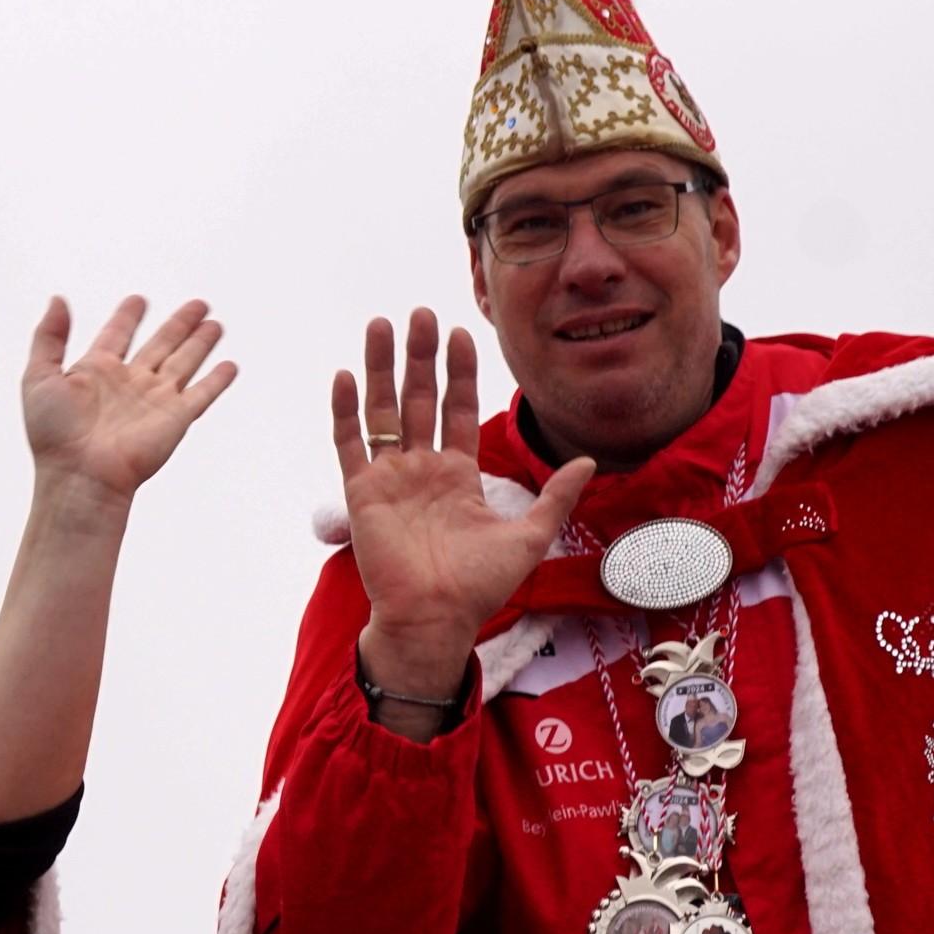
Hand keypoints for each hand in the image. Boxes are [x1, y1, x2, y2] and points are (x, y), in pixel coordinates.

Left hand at [21, 296, 237, 504]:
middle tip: (198, 304)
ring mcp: (155, 400)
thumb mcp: (38, 376)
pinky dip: (218, 380)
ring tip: (215, 324)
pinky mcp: (176, 418)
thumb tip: (58, 299)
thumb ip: (48, 336)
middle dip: (179, 324)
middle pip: (161, 344)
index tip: (138, 300)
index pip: (117, 334)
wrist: (81, 476)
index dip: (128, 317)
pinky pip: (202, 393)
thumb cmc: (54, 435)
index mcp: (97, 371)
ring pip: (185, 362)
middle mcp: (129, 383)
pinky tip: (229, 366)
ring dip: (201, 343)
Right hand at [334, 310, 590, 705]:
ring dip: (381, 367)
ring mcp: (389, 478)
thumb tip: (587, 460)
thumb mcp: (529, 536)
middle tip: (421, 314)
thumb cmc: (480, 588)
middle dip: (421, 356)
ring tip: (381, 324)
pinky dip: (346, 410)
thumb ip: (556, 497)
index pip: (457, 410)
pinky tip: (345, 375)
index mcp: (458, 475)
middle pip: (419, 399)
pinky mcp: (361, 492)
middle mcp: (421, 469)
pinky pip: (350, 443)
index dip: (459, 372)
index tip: (462, 334)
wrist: (437, 619)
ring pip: (383, 410)